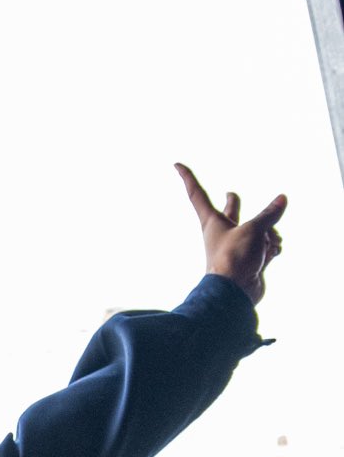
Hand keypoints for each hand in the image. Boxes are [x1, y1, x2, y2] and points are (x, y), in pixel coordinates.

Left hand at [175, 163, 285, 305]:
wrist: (236, 292)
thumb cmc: (235, 259)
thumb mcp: (253, 229)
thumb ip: (268, 214)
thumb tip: (281, 199)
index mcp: (212, 221)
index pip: (197, 194)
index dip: (188, 177)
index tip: (176, 164)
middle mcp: (223, 232)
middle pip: (231, 211)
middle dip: (233, 202)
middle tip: (230, 194)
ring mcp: (237, 246)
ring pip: (259, 229)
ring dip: (269, 233)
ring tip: (269, 243)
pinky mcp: (250, 259)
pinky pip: (267, 245)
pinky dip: (272, 247)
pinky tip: (273, 252)